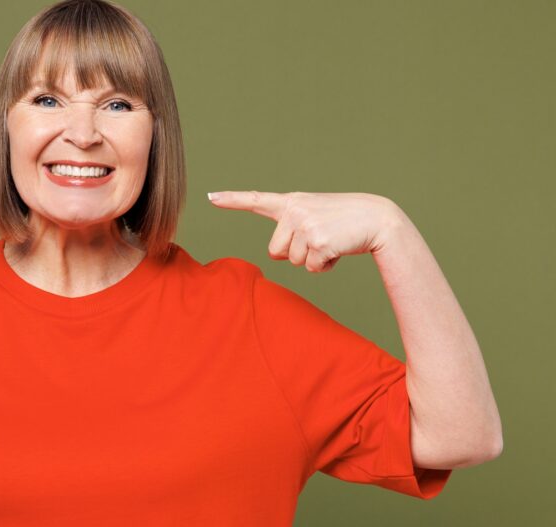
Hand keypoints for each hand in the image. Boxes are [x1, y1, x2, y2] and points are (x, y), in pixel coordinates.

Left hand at [207, 190, 401, 272]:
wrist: (378, 219)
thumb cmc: (345, 222)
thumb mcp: (314, 217)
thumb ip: (292, 228)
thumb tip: (278, 254)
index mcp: (291, 202)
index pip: (256, 199)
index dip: (232, 200)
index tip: (211, 197)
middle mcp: (294, 210)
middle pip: (276, 252)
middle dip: (296, 254)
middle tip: (320, 238)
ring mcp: (305, 224)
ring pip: (293, 262)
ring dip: (313, 260)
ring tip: (331, 242)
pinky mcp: (318, 241)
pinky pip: (311, 268)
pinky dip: (325, 266)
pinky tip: (338, 249)